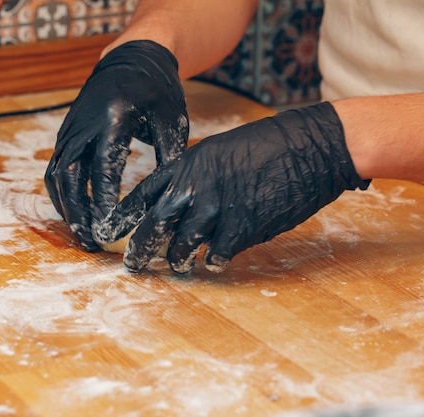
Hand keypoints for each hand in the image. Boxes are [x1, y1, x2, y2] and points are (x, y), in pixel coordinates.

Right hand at [45, 40, 188, 250]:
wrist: (132, 60)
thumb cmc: (157, 92)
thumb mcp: (172, 120)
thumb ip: (171, 156)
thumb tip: (172, 197)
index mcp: (113, 117)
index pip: (103, 164)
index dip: (104, 199)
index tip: (110, 227)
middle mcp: (84, 125)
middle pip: (72, 176)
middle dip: (80, 212)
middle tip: (93, 241)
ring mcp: (70, 129)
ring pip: (58, 176)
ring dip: (68, 208)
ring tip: (84, 235)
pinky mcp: (66, 134)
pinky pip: (55, 169)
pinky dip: (61, 195)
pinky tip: (75, 214)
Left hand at [93, 102, 370, 272]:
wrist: (311, 147)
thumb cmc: (270, 144)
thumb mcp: (223, 149)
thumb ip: (199, 175)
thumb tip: (184, 200)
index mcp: (189, 165)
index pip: (145, 193)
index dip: (127, 214)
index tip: (112, 229)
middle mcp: (196, 188)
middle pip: (156, 225)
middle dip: (141, 248)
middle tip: (134, 264)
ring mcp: (218, 211)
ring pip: (183, 246)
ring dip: (178, 259)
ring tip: (177, 265)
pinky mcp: (242, 230)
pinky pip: (218, 254)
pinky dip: (214, 261)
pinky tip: (215, 262)